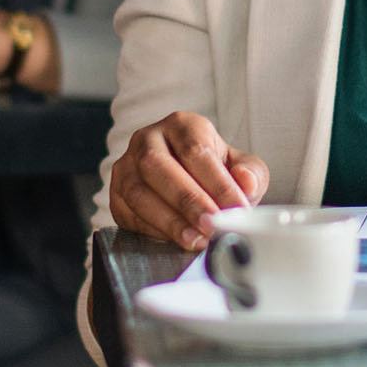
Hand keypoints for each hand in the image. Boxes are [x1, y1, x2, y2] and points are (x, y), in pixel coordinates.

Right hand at [106, 111, 267, 249]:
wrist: (187, 182)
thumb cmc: (214, 172)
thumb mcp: (240, 166)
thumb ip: (250, 173)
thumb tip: (246, 183)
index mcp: (181, 125)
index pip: (196, 150)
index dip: (217, 182)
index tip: (236, 208)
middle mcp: (147, 140)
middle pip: (158, 166)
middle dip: (188, 201)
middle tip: (212, 225)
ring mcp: (126, 167)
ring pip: (138, 192)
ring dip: (169, 220)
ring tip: (196, 239)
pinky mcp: (115, 195)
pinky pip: (128, 214)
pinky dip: (154, 231)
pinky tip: (177, 241)